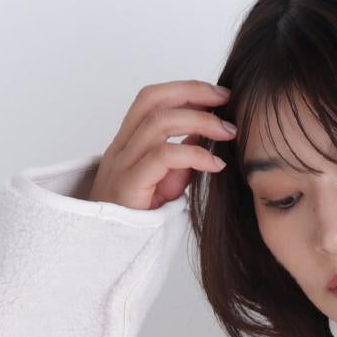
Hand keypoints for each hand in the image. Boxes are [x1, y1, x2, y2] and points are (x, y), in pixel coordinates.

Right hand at [87, 79, 238, 211]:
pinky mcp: (130, 185)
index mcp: (128, 141)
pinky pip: (163, 157)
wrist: (107, 247)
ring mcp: (123, 164)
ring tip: (228, 133)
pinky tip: (215, 164)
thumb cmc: (136, 215)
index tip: (219, 95)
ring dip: (200, 122)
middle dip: (194, 93)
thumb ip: (181, 157)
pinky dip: (194, 155)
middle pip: (154, 101)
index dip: (186, 89)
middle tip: (227, 101)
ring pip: (159, 123)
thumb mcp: (164, 180)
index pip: (152, 99)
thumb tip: (204, 135)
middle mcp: (122, 147)